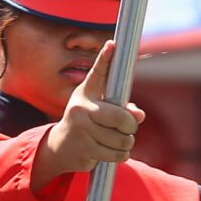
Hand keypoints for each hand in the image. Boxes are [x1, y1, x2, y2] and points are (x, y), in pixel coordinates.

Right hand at [36, 42, 143, 185]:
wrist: (61, 146)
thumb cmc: (88, 124)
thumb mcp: (102, 113)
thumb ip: (124, 111)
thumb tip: (139, 115)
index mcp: (86, 94)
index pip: (98, 74)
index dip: (105, 59)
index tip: (112, 45)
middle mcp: (80, 108)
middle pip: (121, 118)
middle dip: (129, 127)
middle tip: (125, 129)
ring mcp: (80, 128)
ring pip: (122, 139)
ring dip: (125, 143)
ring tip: (113, 141)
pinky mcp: (83, 147)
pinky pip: (116, 153)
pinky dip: (119, 155)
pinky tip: (107, 151)